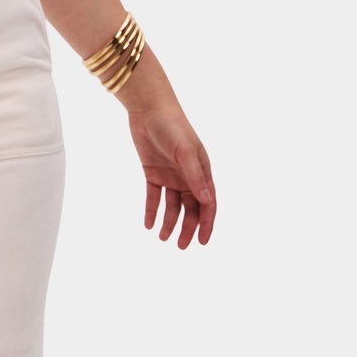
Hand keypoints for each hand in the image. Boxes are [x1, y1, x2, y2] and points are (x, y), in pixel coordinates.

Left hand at [127, 105, 216, 246]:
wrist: (149, 110)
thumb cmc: (173, 127)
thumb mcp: (185, 152)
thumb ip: (195, 176)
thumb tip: (208, 201)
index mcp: (202, 172)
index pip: (208, 204)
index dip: (206, 224)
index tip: (202, 242)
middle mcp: (188, 177)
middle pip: (190, 209)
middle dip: (187, 228)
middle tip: (181, 246)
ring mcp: (170, 176)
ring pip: (172, 205)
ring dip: (169, 222)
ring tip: (163, 239)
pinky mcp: (153, 173)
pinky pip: (153, 196)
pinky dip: (152, 210)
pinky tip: (148, 224)